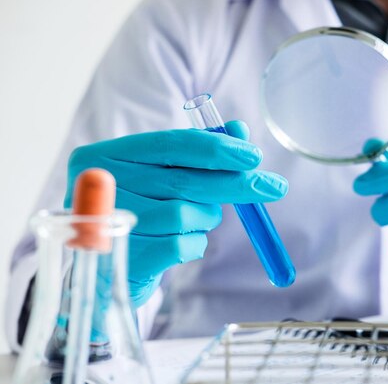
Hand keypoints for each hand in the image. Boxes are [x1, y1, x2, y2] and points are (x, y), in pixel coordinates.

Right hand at [65, 121, 287, 306]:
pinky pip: (181, 246)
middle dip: (235, 183)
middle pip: (184, 179)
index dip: (219, 149)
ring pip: (185, 214)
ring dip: (205, 218)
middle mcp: (100, 187)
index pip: (173, 144)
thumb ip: (199, 152)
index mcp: (105, 156)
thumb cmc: (141, 212)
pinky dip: (194, 243)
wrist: (105, 269)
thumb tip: (240, 129)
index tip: (254, 156)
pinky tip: (181, 243)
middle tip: (274, 186)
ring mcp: (109, 225)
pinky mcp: (124, 258)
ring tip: (196, 221)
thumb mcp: (163, 176)